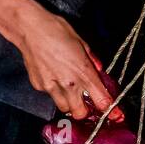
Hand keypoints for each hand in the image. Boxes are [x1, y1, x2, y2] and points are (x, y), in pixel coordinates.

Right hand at [12, 2, 123, 120]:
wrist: (29, 28)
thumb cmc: (56, 30)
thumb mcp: (81, 42)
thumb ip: (92, 60)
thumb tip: (98, 70)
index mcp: (83, 72)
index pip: (101, 100)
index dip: (110, 110)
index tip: (115, 115)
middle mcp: (68, 83)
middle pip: (80, 113)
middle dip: (85, 110)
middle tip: (86, 100)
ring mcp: (51, 86)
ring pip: (64, 108)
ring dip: (69, 103)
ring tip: (68, 89)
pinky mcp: (39, 86)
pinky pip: (50, 95)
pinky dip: (55, 91)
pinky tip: (53, 76)